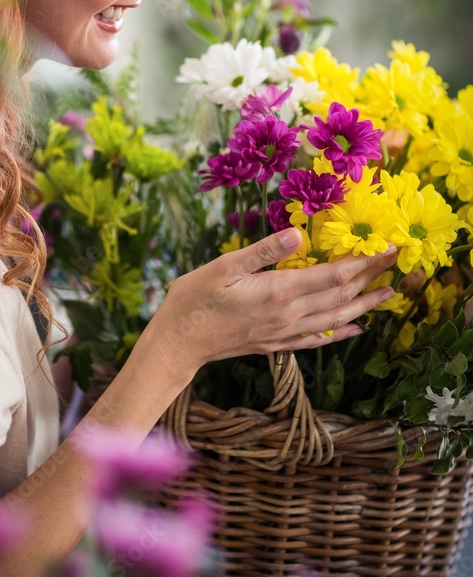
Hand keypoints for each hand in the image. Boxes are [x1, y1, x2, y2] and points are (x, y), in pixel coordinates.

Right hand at [150, 228, 396, 382]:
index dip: (363, 261)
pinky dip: (340, 333)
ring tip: (389, 295)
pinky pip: (317, 340)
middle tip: (397, 263)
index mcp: (279, 292)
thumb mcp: (225, 265)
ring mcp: (283, 332)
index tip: (386, 248)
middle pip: (342, 297)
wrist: (178, 342)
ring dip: (365, 306)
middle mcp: (288, 315)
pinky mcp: (275, 343)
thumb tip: (298, 234)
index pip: (334, 275)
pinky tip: (354, 329)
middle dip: (372, 279)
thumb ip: (264, 250)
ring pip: (336, 319)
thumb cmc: (195, 298)